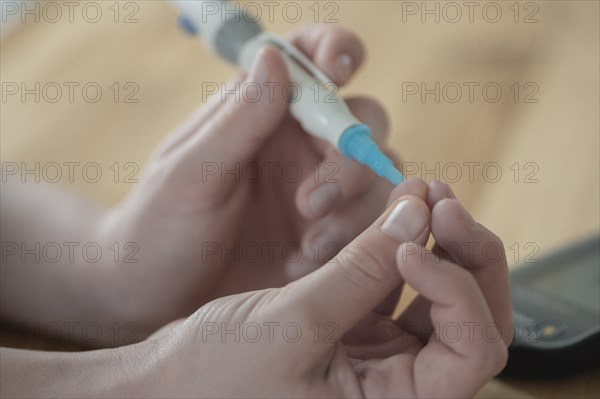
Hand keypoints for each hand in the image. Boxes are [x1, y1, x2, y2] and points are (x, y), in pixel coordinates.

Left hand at [97, 25, 394, 330]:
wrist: (157, 298)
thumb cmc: (160, 226)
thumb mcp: (192, 172)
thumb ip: (238, 119)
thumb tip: (274, 57)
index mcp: (261, 113)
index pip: (311, 60)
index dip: (335, 51)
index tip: (336, 70)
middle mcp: (298, 145)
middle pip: (362, 123)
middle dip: (351, 159)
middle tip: (310, 203)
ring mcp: (319, 190)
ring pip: (376, 177)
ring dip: (355, 209)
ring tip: (309, 247)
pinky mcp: (329, 234)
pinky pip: (370, 227)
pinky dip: (350, 243)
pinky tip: (301, 265)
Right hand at [125, 182, 509, 397]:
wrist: (170, 383)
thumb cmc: (219, 378)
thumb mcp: (295, 323)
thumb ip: (362, 269)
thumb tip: (417, 215)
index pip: (475, 349)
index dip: (457, 288)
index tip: (410, 246)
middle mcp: (399, 382)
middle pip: (472, 317)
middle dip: (465, 254)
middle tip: (442, 202)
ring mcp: (380, 352)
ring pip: (439, 292)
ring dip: (435, 238)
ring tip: (421, 191)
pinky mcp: (355, 325)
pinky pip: (396, 280)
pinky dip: (398, 242)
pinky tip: (392, 206)